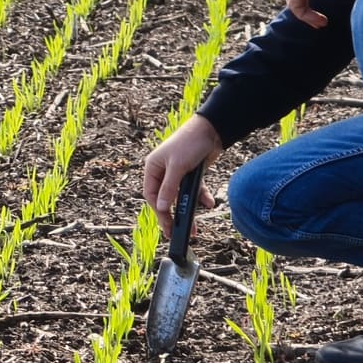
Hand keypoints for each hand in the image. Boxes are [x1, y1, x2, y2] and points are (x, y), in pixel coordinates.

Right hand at [142, 116, 223, 236]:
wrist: (211, 130)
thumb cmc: (189, 143)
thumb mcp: (178, 166)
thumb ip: (169, 188)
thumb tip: (162, 207)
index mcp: (153, 167)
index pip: (151, 194)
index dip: (159, 210)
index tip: (167, 224)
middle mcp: (163, 171)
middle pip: (165, 198)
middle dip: (172, 215)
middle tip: (176, 232)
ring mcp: (178, 173)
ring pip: (181, 197)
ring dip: (189, 210)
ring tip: (194, 227)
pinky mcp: (191, 174)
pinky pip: (193, 191)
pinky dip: (201, 197)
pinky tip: (209, 202)